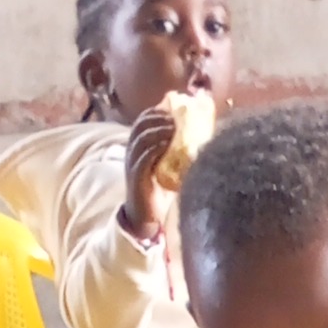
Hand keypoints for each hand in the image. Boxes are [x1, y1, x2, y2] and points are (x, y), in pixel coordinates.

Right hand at [120, 104, 176, 239]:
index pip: (142, 120)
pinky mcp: (136, 176)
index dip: (156, 111)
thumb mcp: (166, 164)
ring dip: (159, 130)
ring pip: (142, 138)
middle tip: (176, 118)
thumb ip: (173, 149)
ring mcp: (132, 163)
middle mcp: (131, 151)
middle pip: (141, 125)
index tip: (173, 109)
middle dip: (158, 117)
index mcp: (137, 145)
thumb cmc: (160, 190)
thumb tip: (196, 133)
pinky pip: (143, 157)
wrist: (146, 217)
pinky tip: (168, 145)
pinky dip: (155, 148)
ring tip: (174, 128)